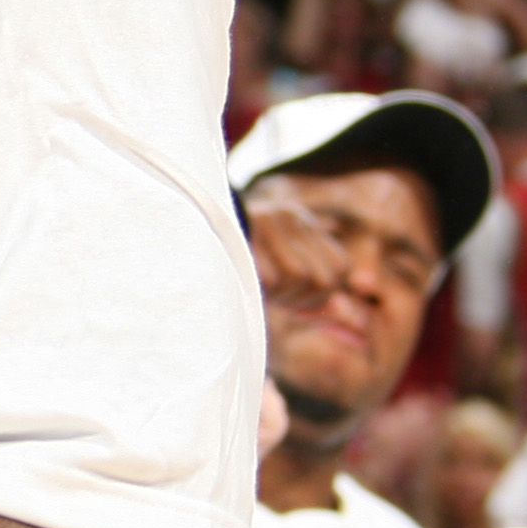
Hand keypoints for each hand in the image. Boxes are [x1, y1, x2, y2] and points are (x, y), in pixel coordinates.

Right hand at [245, 174, 352, 306]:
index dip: (321, 293)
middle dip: (302, 298)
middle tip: (276, 295)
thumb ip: (306, 292)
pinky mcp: (250, 230)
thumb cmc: (234, 263)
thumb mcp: (275, 274)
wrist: (186, 229)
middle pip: (325, 277)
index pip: (340, 268)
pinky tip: (247, 281)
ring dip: (280, 293)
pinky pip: (272, 277)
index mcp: (301, 223)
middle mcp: (291, 217)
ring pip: (300, 276)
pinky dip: (262, 289)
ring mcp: (271, 220)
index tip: (293, 298)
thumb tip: (339, 309)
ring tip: (261, 287)